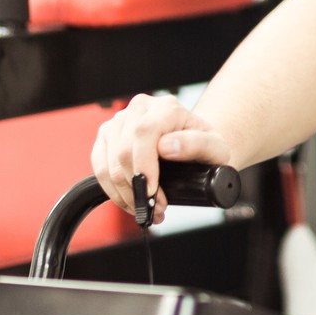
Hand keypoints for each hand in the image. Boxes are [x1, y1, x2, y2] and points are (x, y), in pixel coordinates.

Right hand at [92, 93, 232, 225]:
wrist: (195, 144)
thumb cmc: (206, 147)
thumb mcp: (216, 148)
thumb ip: (198, 144)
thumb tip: (166, 147)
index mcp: (167, 107)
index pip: (144, 132)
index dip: (144, 165)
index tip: (152, 192)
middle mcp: (140, 108)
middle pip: (123, 150)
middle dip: (137, 187)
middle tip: (155, 207)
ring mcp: (120, 121)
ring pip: (108, 162)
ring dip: (125, 193)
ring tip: (146, 207)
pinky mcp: (107, 136)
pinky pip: (99, 167)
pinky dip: (113, 190)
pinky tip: (131, 200)